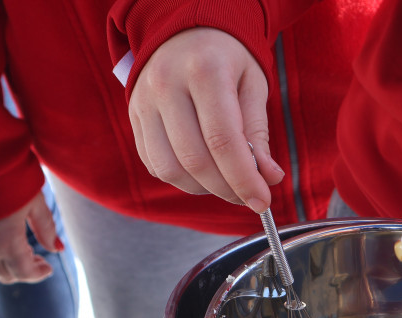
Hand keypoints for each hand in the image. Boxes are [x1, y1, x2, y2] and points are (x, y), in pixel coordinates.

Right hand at [0, 191, 61, 283]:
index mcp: (7, 242)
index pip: (24, 272)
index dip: (38, 274)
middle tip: (40, 261)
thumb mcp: (35, 203)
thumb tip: (58, 249)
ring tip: (26, 252)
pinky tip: (6, 242)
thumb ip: (46, 229)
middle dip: (25, 273)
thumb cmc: (9, 180)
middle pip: (6, 274)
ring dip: (9, 266)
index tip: (49, 268)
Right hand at [128, 27, 283, 212]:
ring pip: (170, 169)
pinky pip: (154, 164)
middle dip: (227, 189)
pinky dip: (181, 179)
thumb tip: (268, 178)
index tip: (262, 202)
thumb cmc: (227, 59)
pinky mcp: (133, 115)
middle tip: (248, 196)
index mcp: (204, 71)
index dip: (244, 179)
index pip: (223, 141)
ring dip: (203, 188)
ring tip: (225, 182)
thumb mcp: (253, 85)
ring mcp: (143, 101)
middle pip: (195, 160)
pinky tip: (202, 171)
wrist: (186, 31)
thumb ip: (258, 133)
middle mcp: (166, 84)